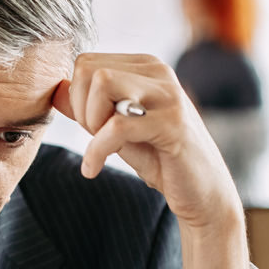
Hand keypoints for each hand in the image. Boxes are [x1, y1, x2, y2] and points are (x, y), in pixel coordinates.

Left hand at [52, 54, 252, 268]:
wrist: (212, 213)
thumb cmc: (166, 174)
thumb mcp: (123, 141)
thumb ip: (94, 112)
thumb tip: (55, 91)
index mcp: (147, 70)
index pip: (83, 55)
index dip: (69, 89)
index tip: (71, 124)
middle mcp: (160, 75)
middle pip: (86, 62)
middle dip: (77, 106)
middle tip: (88, 142)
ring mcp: (171, 102)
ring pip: (101, 82)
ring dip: (90, 124)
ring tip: (97, 157)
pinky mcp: (177, 134)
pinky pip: (119, 127)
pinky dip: (99, 151)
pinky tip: (94, 173)